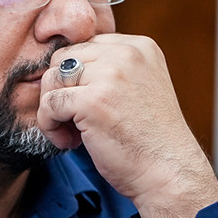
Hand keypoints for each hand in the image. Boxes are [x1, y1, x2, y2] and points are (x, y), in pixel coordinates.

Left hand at [37, 34, 217, 217]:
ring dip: (53, 109)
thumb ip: (113, 70)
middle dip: (62, 90)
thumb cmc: (151, 139)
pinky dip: (50, 126)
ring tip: (72, 133)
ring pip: (52, 78)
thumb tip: (62, 67)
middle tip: (75, 122)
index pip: (86, 46)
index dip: (78, 78)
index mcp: (140, 47)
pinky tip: (70, 143)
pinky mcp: (92, 101)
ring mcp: (110, 75)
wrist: (169, 171)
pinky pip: (49, 104)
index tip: (88, 106)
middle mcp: (127, 53)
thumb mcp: (141, 88)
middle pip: (64, 58)